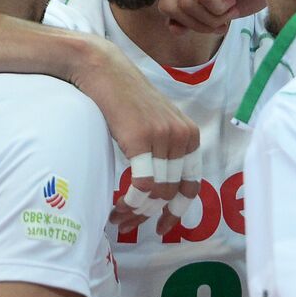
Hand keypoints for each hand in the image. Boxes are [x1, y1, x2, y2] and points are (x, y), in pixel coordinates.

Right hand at [69, 37, 200, 232]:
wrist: (103, 70)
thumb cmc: (124, 96)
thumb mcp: (156, 121)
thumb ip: (165, 148)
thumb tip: (160, 186)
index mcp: (190, 134)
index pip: (192, 184)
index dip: (177, 210)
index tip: (162, 226)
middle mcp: (182, 137)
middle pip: (171, 192)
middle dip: (150, 214)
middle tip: (127, 222)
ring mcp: (163, 138)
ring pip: (156, 192)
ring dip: (136, 211)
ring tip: (117, 216)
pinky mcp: (140, 139)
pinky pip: (142, 184)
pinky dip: (131, 201)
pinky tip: (118, 205)